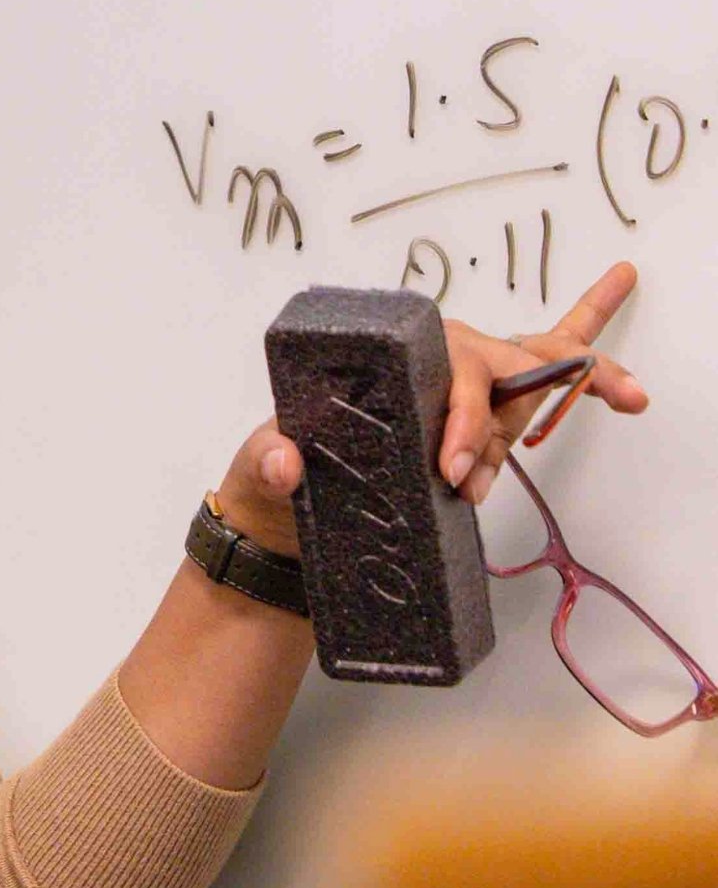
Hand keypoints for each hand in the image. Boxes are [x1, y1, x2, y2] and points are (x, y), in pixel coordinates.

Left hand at [219, 262, 655, 551]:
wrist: (278, 523)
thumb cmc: (273, 482)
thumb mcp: (258, 471)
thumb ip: (268, 462)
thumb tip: (286, 459)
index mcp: (385, 364)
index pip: (452, 370)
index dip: (464, 419)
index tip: (453, 470)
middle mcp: (428, 365)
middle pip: (504, 369)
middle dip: (520, 410)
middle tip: (508, 461)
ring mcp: (455, 390)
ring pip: (525, 389)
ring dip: (521, 434)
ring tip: (470, 486)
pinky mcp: (472, 421)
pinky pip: (538, 385)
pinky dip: (588, 381)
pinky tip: (629, 394)